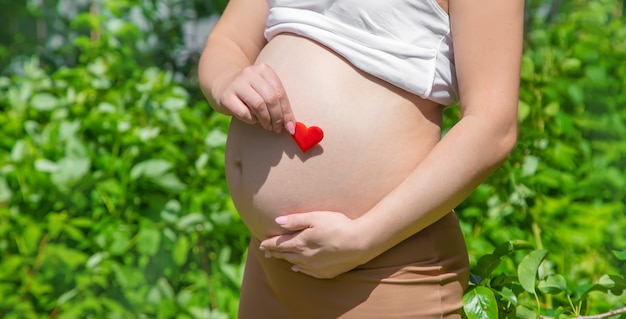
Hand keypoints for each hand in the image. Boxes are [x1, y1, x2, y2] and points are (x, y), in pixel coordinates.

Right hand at [214, 63, 294, 133]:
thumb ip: (277, 102)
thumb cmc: (250, 91)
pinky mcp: (226, 97)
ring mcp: (237, 84)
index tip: (291, 127)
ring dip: (266, 120)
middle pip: (271, 98)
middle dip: (277, 117)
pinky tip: (253, 120)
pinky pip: (244, 113)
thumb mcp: (264, 89)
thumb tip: (291, 125)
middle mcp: (250, 73)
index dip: (287, 112)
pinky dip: (252, 120)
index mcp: (264, 70)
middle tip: (278, 129)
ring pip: (258, 105)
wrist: (222, 84)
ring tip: (267, 126)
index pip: (280, 92)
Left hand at [259, 211, 374, 278]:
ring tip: (279, 258)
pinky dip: (299, 268)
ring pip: (295, 264)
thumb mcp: (315, 217)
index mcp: (300, 243)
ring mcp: (315, 266)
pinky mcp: (325, 272)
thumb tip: (277, 221)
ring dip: (285, 260)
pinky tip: (297, 268)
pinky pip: (307, 272)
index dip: (270, 244)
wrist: (360, 243)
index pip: (280, 244)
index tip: (262, 244)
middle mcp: (304, 257)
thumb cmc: (338, 226)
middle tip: (266, 252)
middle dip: (274, 253)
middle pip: (285, 255)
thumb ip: (295, 220)